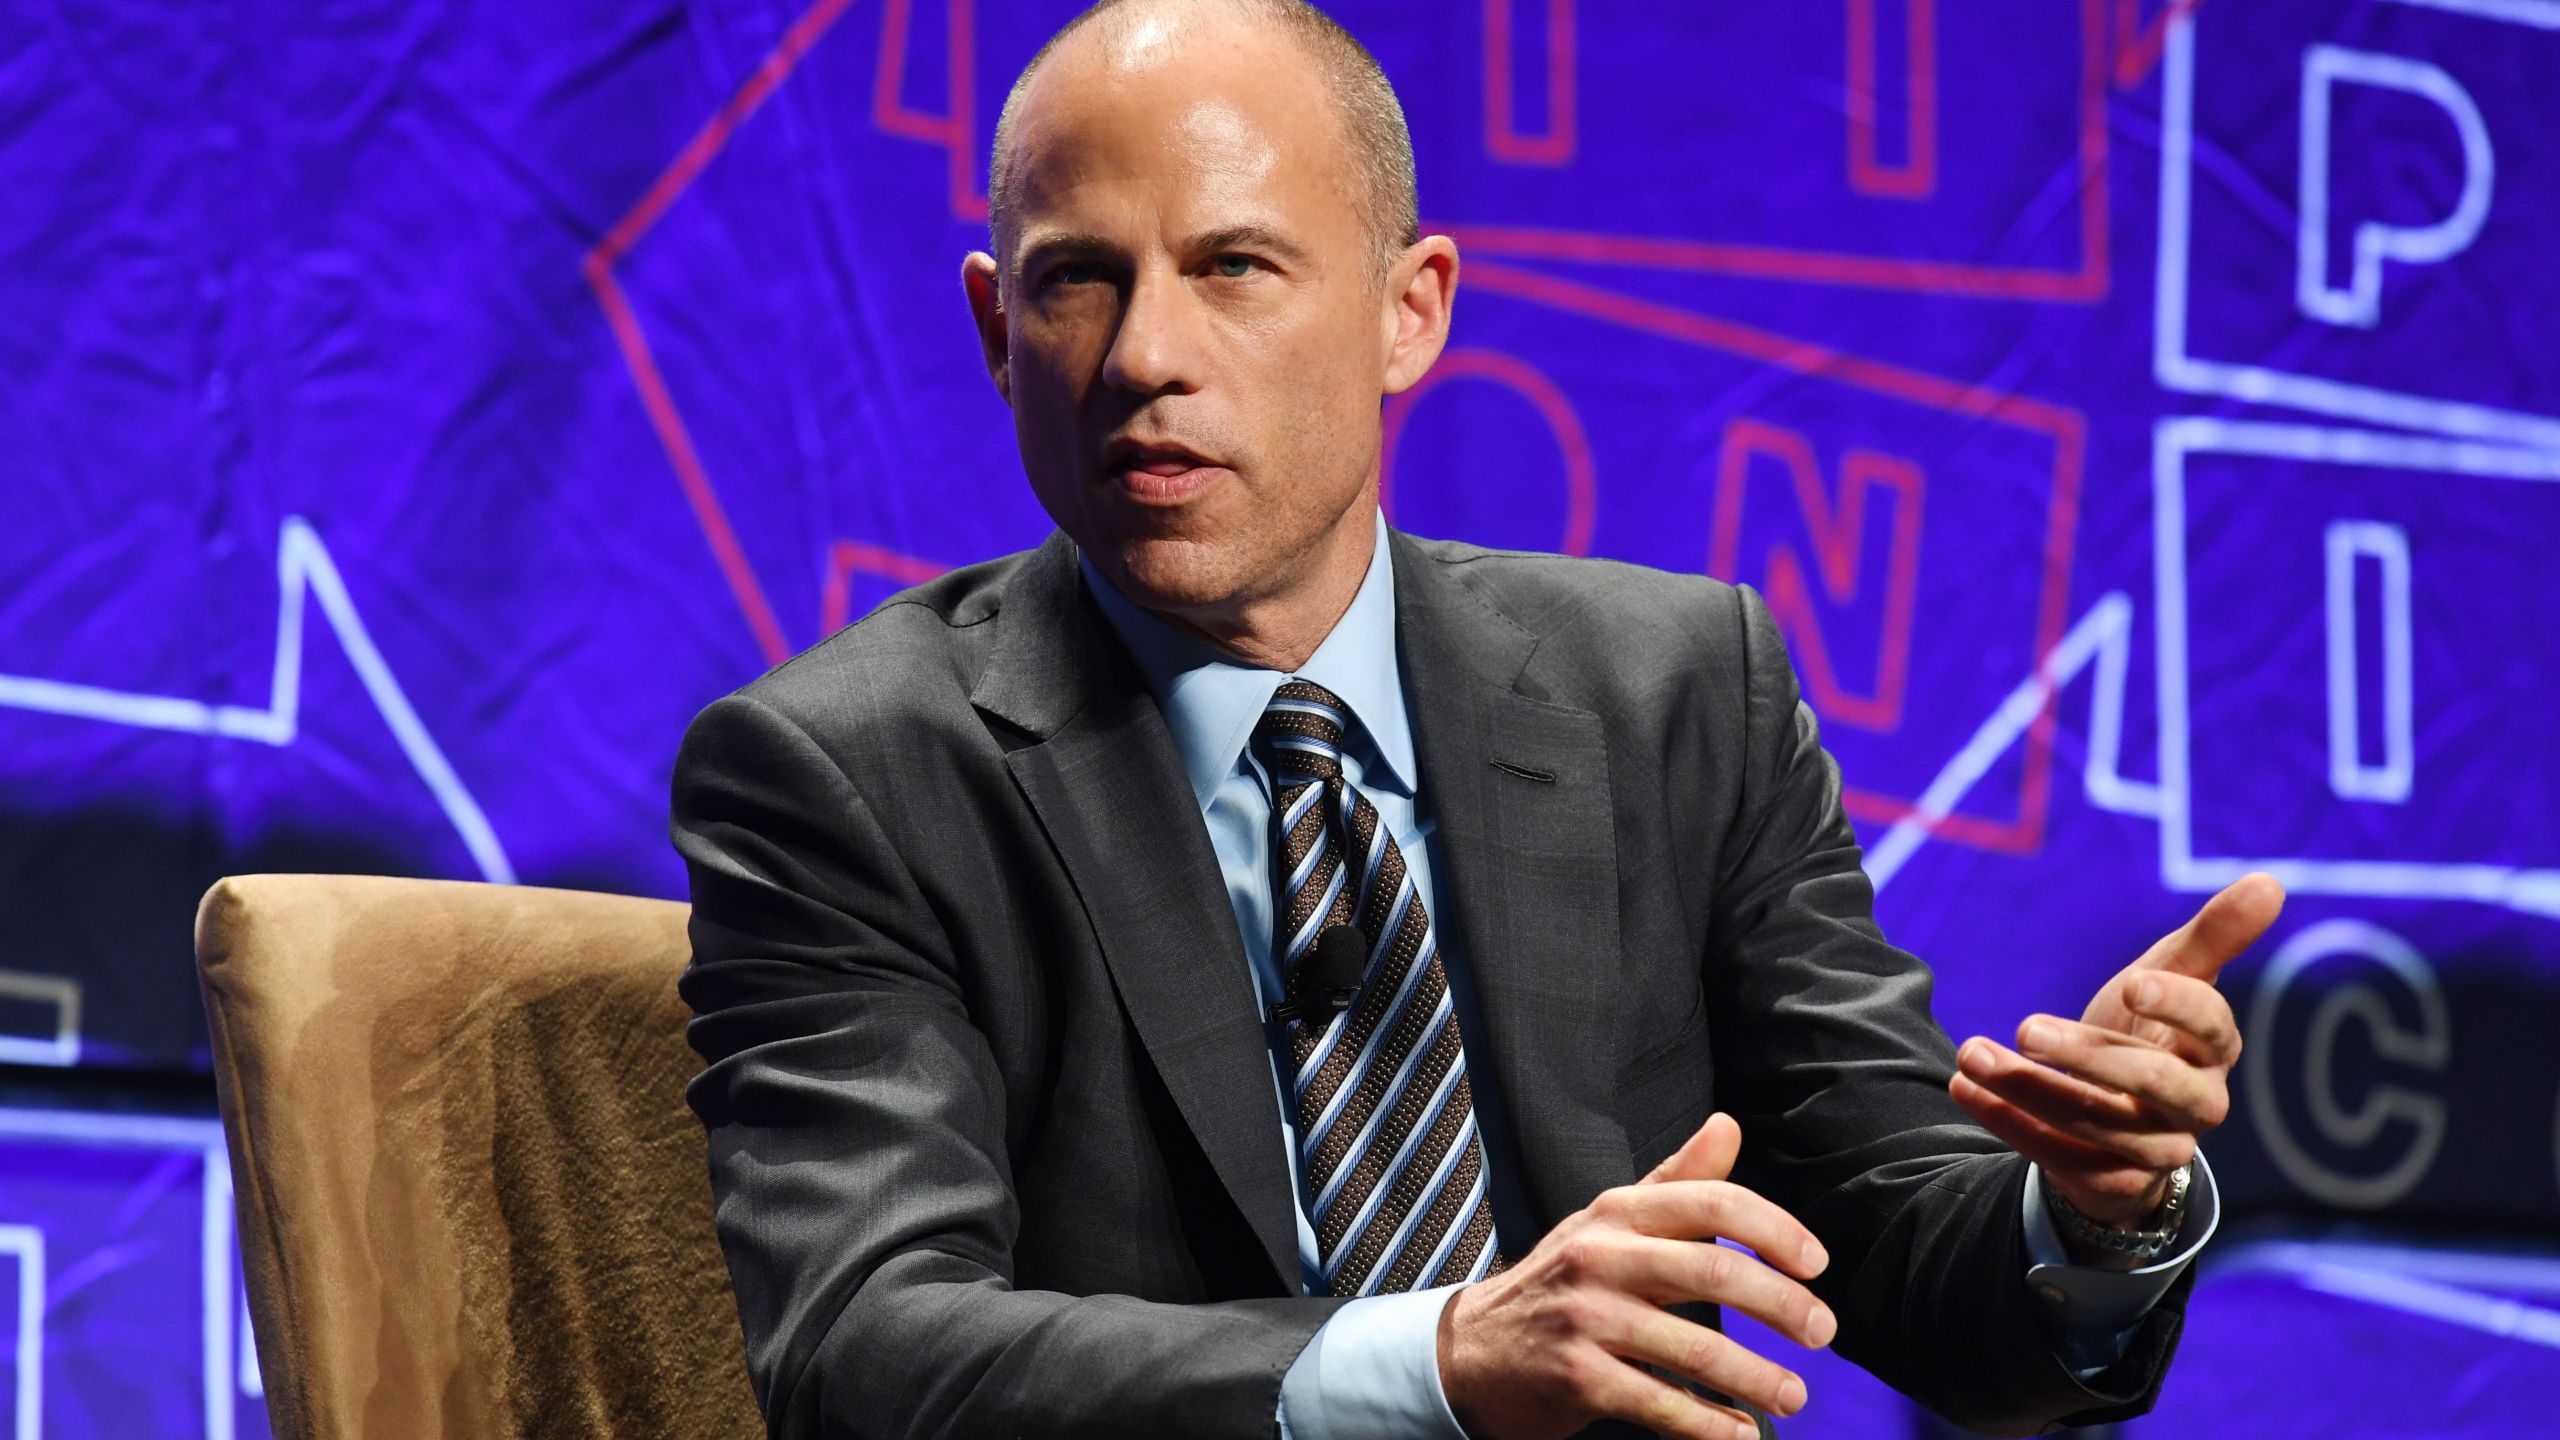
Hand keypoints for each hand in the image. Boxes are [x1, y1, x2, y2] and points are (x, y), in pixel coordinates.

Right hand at [1434, 1113, 1836, 1439]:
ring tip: (1793, 1396)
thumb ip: (1676, 1180)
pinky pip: (1661, 1404)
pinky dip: (1710, 1425)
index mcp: (1617, 1212)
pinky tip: (1740, 1434)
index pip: (1710, 1202)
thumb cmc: (1562, 1281)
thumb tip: (1728, 1125)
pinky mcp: (1578, 1377)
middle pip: (1713, 1270)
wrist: (1473, 1351)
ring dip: (1757, 1377)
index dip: (1774, 1230)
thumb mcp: (1610, 1222)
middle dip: (1782, 1305)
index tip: (1816, 1263)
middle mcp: (1601, 1256)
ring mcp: (1587, 1318)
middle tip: (1823, 1334)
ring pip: (1695, 1348)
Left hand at [1949, 873, 2283, 1226]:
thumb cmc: (2146, 1031)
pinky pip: (2063, 1159)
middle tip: (2024, 1028)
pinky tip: (1968, 1088)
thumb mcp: (2169, 977)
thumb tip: (2269, 881)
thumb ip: (2212, 936)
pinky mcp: (2115, 1183)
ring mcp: (2159, 1150)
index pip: (2213, 1028)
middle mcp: (2196, 1105)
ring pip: (2098, 1123)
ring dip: (2028, 1088)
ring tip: (1970, 1054)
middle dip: (2089, 1055)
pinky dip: (2012, 1124)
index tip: (2133, 982)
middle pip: (2153, 1082)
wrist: (2117, 1119)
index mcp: (2213, 1051)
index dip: (2178, 1006)